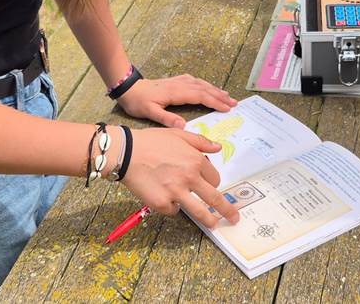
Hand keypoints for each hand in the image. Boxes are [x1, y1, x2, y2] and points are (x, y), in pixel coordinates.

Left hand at [117, 74, 236, 127]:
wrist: (128, 87)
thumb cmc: (138, 102)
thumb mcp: (149, 112)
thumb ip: (167, 119)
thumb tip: (184, 126)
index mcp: (176, 93)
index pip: (200, 96)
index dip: (215, 102)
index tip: (227, 108)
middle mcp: (180, 84)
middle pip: (204, 89)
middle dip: (220, 96)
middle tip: (234, 103)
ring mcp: (179, 81)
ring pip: (201, 84)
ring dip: (215, 90)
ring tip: (227, 96)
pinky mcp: (176, 80)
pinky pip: (195, 81)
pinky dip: (205, 85)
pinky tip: (209, 87)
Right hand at [121, 127, 239, 227]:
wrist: (125, 152)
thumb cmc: (150, 141)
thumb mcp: (178, 134)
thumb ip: (200, 142)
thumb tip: (218, 147)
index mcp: (195, 161)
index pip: (214, 178)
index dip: (212, 182)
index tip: (209, 186)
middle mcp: (189, 178)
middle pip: (214, 198)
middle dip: (227, 209)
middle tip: (234, 217)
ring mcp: (176, 192)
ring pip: (199, 212)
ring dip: (210, 220)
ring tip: (215, 225)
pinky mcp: (162, 203)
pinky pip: (173, 210)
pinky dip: (172, 207)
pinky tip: (166, 199)